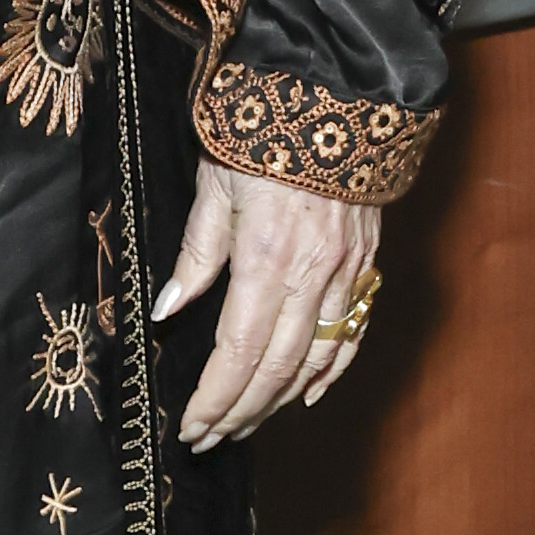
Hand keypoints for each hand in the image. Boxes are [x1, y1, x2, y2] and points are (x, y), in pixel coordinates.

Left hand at [154, 160, 381, 447]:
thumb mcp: (215, 188)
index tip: (191, 427)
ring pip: (315, 358)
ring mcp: (346, 272)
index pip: (240, 352)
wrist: (338, 95)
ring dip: (278, 400)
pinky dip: (330, 370)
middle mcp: (312, 275)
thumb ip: (196, 255)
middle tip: (209, 439)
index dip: (215, 398)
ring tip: (245, 424)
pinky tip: (308, 395)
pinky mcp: (365, 264)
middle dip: (241, 411)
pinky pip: (352, 331)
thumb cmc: (263, 136)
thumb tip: (168, 311)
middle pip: (277, 367)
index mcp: (268, 258)